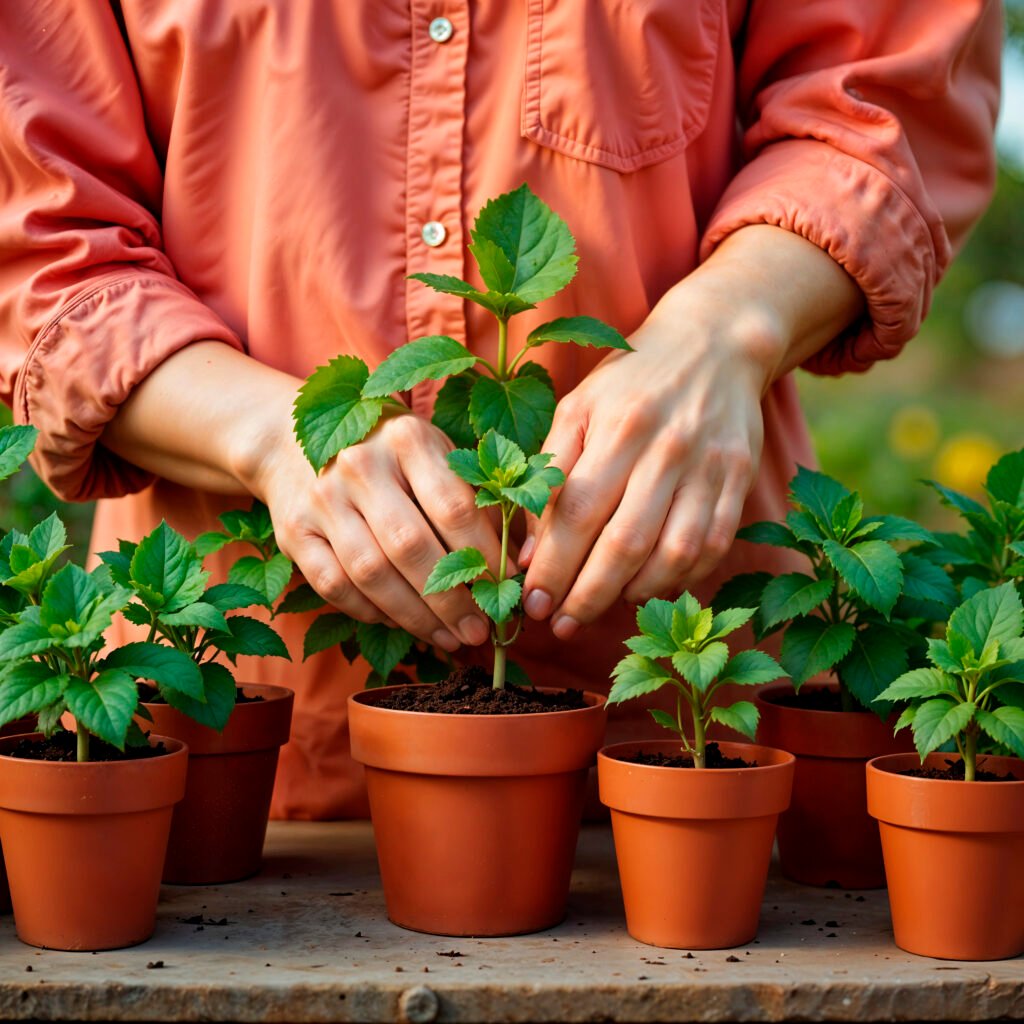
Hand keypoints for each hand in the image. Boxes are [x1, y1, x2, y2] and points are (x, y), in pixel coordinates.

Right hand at [253, 408, 497, 650]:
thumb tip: (522, 560)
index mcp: (408, 439)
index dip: (483, 557)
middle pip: (411, 546)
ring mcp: (322, 499)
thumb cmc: (389, 456)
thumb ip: (479, 498)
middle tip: (480, 630)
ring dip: (415, 617)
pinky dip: (370, 613)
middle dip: (451, 599)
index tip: (506, 591)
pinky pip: (334, 586)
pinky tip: (400, 625)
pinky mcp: (294, 532)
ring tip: (448, 638)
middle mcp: (360, 465)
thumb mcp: (436, 454)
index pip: (454, 507)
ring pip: (371, 573)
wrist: (292, 441)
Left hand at [518, 225, 864, 638]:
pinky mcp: (739, 481)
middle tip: (560, 624)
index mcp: (618, 426)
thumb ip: (550, 473)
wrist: (716, 345)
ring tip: (601, 608)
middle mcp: (667, 448)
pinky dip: (679, 580)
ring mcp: (710, 468)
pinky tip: (647, 588)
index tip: (532, 602)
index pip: (578, 512)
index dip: (553, 565)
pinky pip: (712, 549)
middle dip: (587, 595)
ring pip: (673, 554)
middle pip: (625, 543)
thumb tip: (530, 551)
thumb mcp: (578, 407)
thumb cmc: (631, 381)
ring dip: (633, 595)